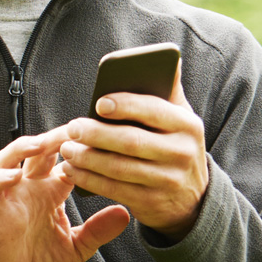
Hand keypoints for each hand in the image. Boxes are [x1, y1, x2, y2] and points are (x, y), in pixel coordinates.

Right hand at [0, 127, 129, 261]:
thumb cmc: (44, 257)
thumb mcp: (79, 246)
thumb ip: (98, 229)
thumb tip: (124, 213)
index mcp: (52, 189)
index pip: (65, 158)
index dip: (77, 147)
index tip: (95, 140)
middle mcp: (31, 185)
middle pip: (38, 150)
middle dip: (54, 137)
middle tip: (71, 131)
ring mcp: (11, 194)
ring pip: (8, 158)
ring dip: (22, 147)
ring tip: (39, 144)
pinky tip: (14, 175)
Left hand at [60, 61, 207, 240]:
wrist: (194, 199)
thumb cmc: (174, 144)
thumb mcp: (180, 118)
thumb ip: (168, 90)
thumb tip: (169, 57)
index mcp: (187, 125)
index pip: (153, 110)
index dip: (125, 105)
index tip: (99, 102)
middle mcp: (182, 154)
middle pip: (132, 141)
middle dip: (97, 134)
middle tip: (72, 126)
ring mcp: (168, 181)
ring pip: (120, 168)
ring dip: (88, 158)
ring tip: (67, 148)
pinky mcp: (152, 204)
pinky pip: (114, 190)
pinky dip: (89, 180)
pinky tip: (72, 170)